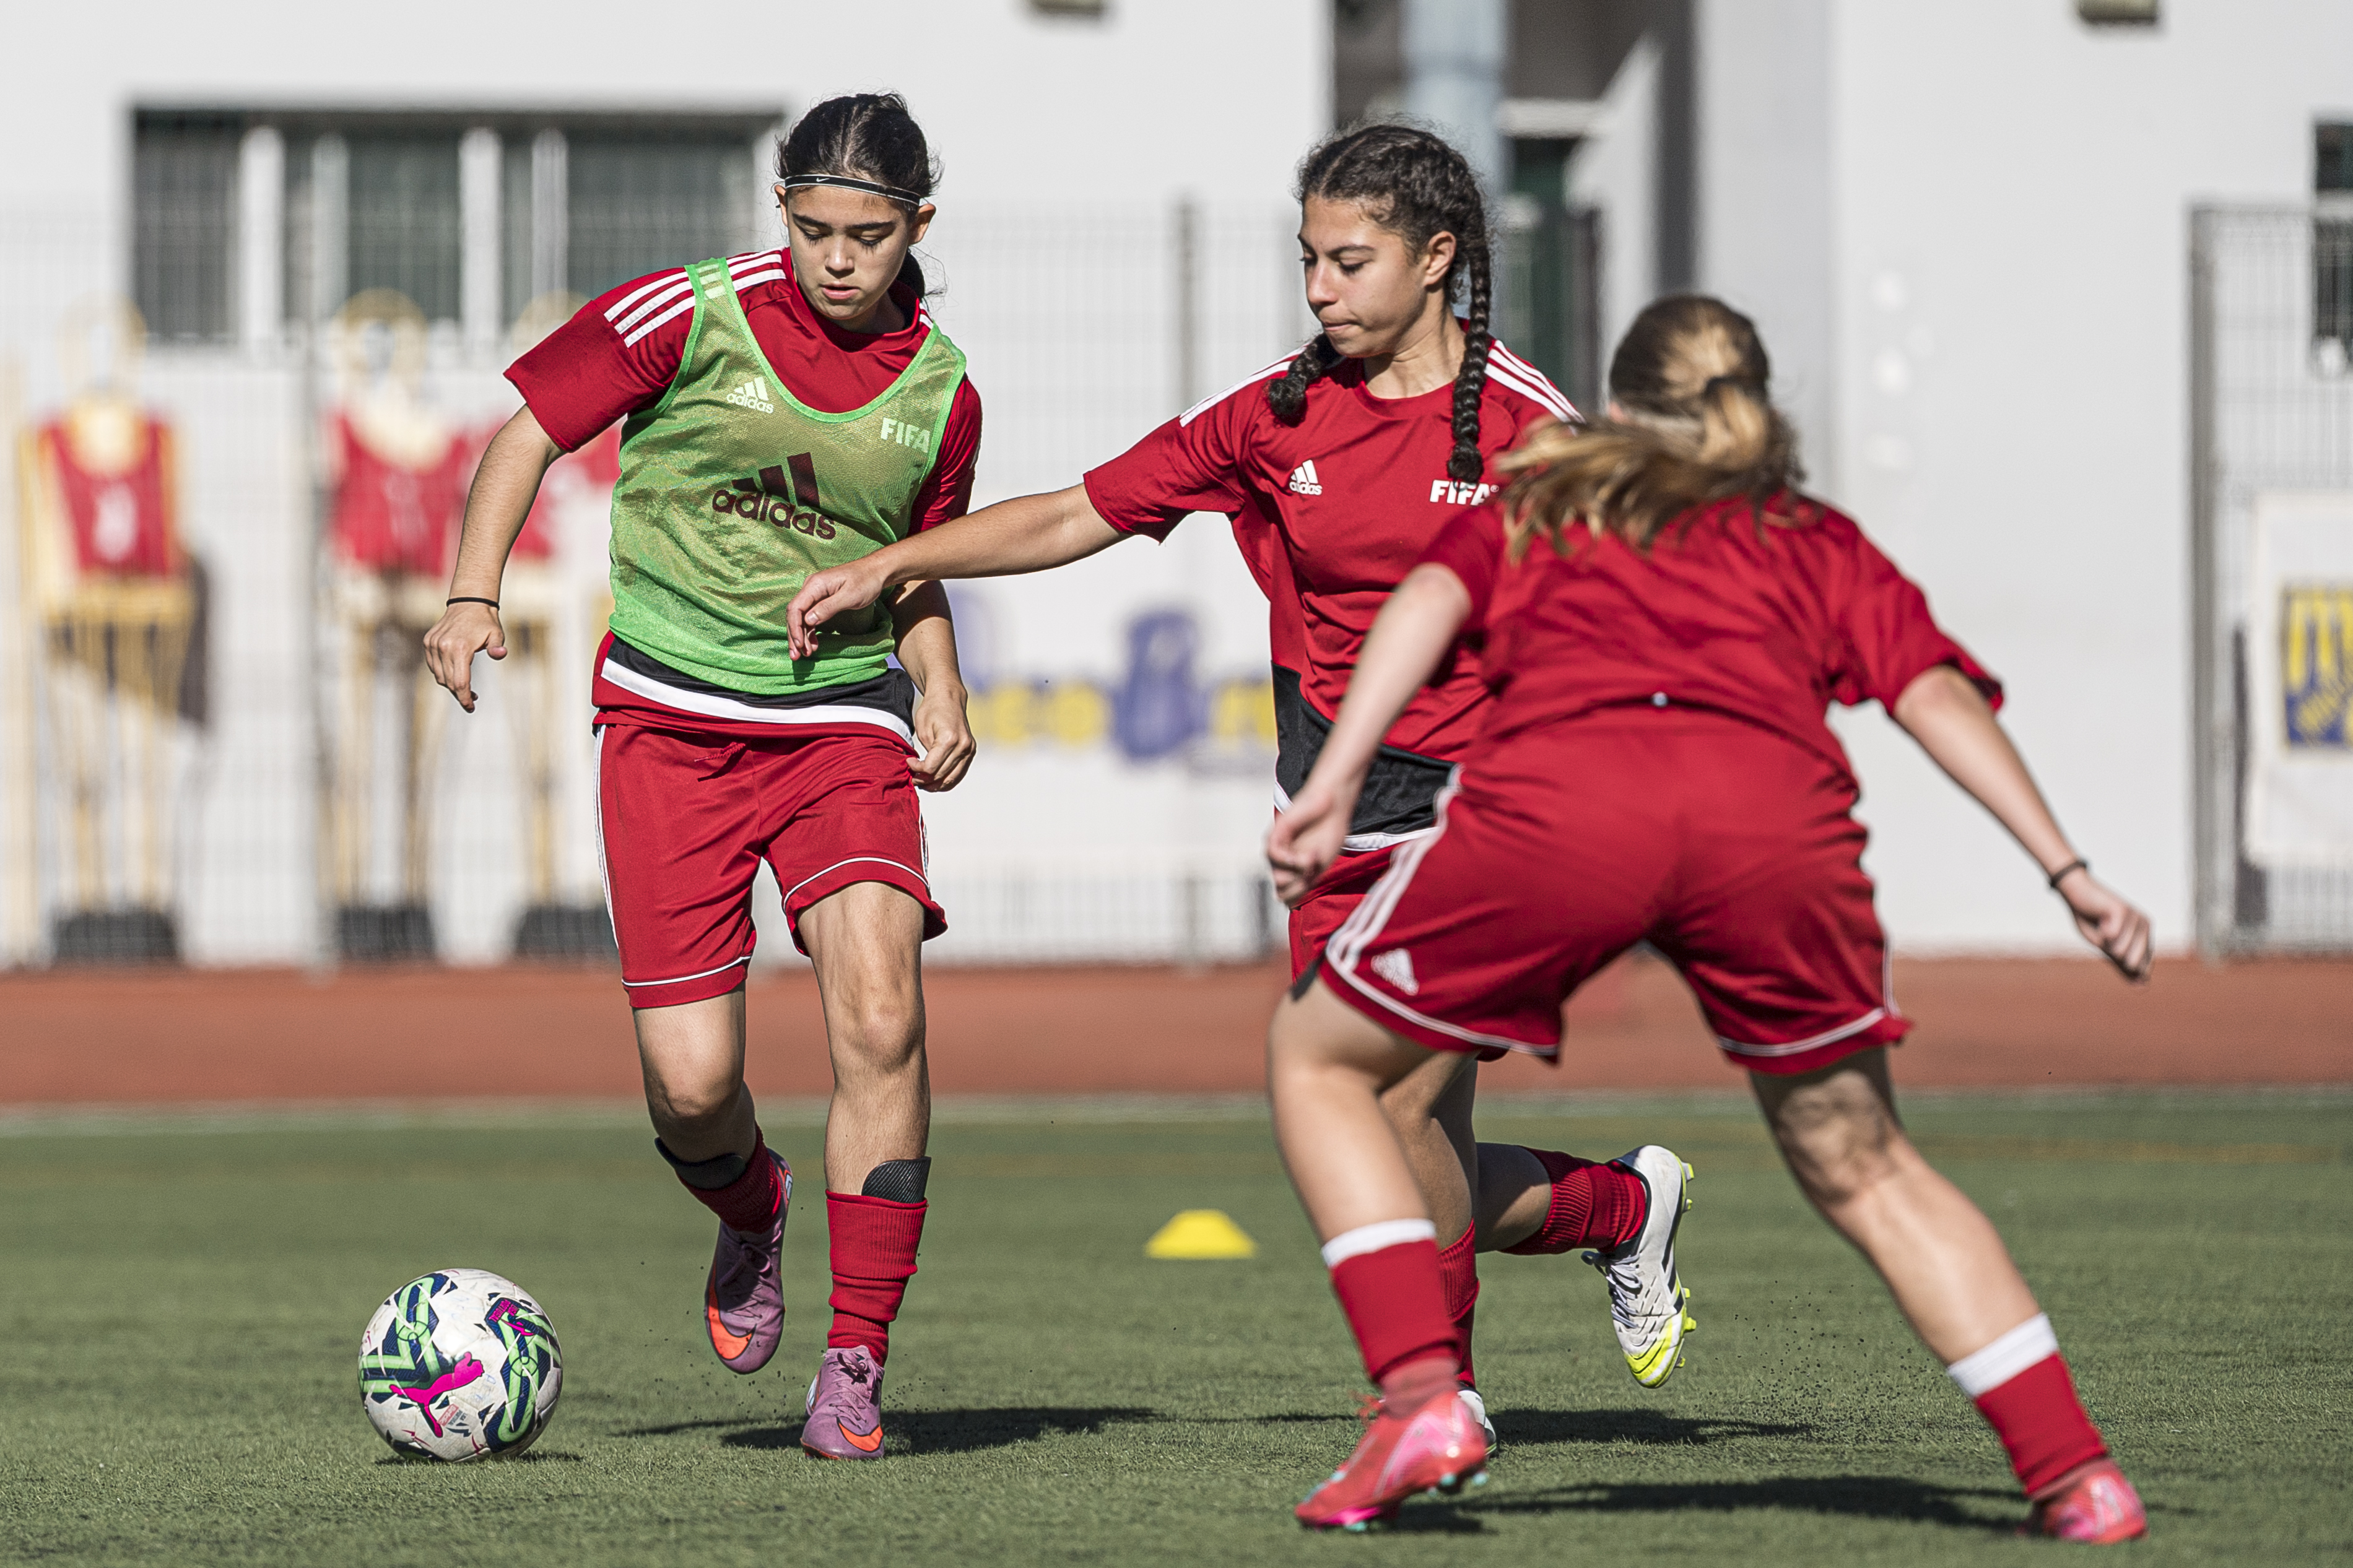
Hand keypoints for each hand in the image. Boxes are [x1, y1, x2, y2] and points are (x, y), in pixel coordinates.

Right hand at [422, 602, 505, 712]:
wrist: (468, 602)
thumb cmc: (485, 621)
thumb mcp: (496, 634)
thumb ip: (497, 647)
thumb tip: (500, 654)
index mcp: (459, 648)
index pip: (460, 682)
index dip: (465, 698)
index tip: (471, 707)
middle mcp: (442, 647)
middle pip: (449, 682)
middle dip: (460, 694)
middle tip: (472, 699)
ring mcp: (433, 644)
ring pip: (439, 676)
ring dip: (451, 685)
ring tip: (466, 688)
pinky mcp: (428, 642)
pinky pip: (433, 666)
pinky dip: (443, 674)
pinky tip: (455, 674)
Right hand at [788, 559, 891, 659]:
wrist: (876, 571)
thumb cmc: (866, 581)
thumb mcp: (849, 596)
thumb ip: (828, 608)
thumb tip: (808, 620)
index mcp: (815, 585)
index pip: (795, 608)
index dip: (795, 628)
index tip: (799, 645)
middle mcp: (811, 588)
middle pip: (795, 614)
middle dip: (795, 635)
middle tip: (797, 655)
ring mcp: (816, 595)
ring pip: (802, 618)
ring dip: (801, 636)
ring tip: (804, 654)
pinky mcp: (822, 600)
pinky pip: (811, 617)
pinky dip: (810, 631)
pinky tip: (813, 644)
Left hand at [908, 683, 975, 791]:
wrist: (948, 697)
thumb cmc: (932, 710)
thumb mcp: (922, 731)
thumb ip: (925, 754)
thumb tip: (923, 774)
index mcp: (949, 739)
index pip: (931, 768)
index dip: (917, 770)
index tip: (908, 763)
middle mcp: (963, 746)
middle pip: (941, 775)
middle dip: (924, 779)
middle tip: (913, 777)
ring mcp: (969, 750)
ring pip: (951, 779)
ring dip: (935, 785)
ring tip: (922, 782)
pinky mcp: (971, 752)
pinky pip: (958, 774)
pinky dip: (946, 781)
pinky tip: (934, 781)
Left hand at [1266, 779, 1354, 906]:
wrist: (1333, 804)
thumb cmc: (1330, 832)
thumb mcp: (1320, 864)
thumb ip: (1304, 883)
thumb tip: (1284, 903)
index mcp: (1293, 870)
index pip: (1286, 895)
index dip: (1301, 894)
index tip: (1316, 880)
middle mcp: (1282, 861)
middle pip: (1281, 889)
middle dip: (1301, 885)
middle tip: (1316, 869)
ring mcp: (1278, 848)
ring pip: (1277, 877)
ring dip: (1299, 873)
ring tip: (1315, 857)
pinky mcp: (1275, 833)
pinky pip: (1273, 855)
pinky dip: (1291, 860)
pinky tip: (1307, 855)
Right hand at [2056, 869, 2153, 980]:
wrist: (2075, 893)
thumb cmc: (2090, 919)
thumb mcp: (2106, 947)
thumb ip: (2124, 966)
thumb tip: (2144, 987)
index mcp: (2144, 935)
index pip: (2143, 964)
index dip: (2126, 966)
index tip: (2112, 951)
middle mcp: (2145, 925)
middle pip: (2134, 962)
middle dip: (2112, 955)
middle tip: (2104, 934)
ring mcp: (2136, 918)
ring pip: (2121, 951)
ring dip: (2103, 943)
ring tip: (2100, 924)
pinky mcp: (2122, 911)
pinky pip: (2113, 937)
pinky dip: (2101, 934)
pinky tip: (2099, 920)